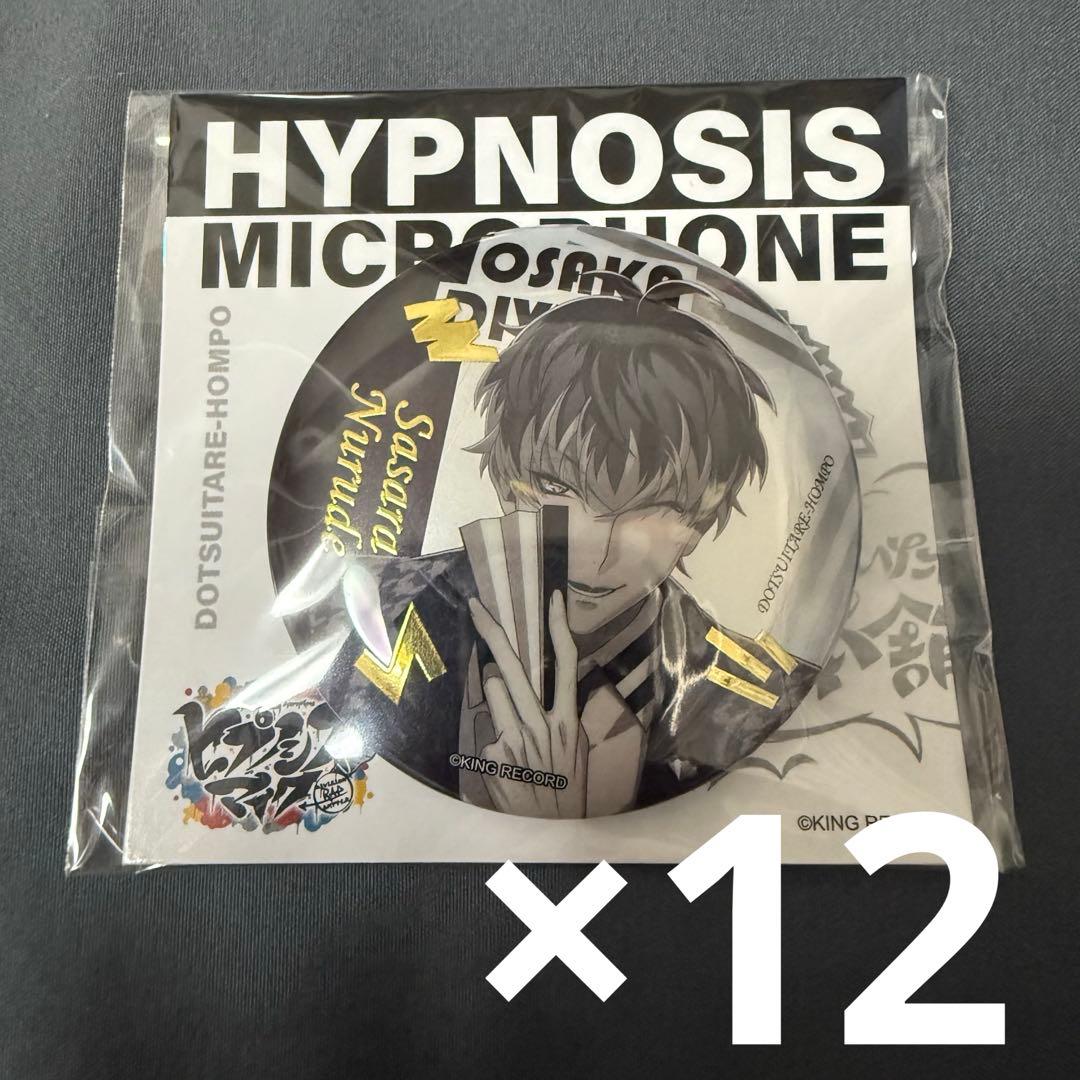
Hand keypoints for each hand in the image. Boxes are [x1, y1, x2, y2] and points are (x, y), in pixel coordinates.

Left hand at [468, 590, 587, 818]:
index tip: (551, 596)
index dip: (558, 626)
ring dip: (494, 694)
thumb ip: (558, 718)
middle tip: (476, 604)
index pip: (566, 661)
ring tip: (510, 725)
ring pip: (493, 689)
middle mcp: (543, 724)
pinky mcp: (494, 754)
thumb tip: (533, 690)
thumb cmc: (565, 790)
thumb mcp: (574, 750)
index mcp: (568, 720)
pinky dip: (491, 742)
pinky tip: (504, 765)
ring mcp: (516, 737)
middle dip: (492, 629)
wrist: (552, 833)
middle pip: (513, 664)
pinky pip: (486, 731)